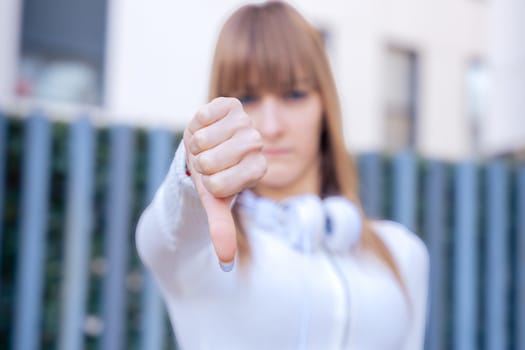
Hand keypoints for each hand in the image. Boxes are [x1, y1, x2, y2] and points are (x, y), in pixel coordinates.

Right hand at [183, 97, 266, 267]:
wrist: (203, 150)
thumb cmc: (211, 178)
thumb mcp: (214, 203)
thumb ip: (221, 229)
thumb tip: (226, 264)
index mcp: (257, 169)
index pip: (221, 185)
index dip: (208, 184)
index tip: (213, 180)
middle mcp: (256, 144)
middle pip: (213, 162)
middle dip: (200, 166)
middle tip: (206, 162)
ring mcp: (245, 122)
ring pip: (206, 139)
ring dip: (197, 146)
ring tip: (205, 146)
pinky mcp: (231, 104)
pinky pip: (205, 116)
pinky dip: (197, 125)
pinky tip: (205, 128)